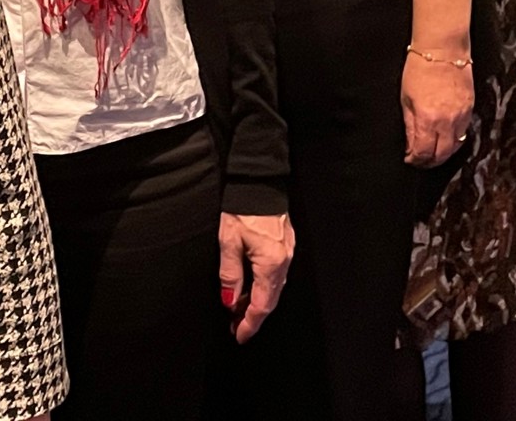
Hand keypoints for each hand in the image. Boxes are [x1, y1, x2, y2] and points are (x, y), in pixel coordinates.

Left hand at [218, 211, 294, 342]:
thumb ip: (230, 274)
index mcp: (272, 264)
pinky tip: (250, 286)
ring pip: (274, 288)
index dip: (250, 324)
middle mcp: (284, 262)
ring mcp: (287, 253)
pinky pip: (276, 275)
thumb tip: (230, 301)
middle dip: (253, 316)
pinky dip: (263, 286)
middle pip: (271, 300)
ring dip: (257, 301)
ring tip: (238, 308)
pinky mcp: (285, 245)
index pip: (262, 305)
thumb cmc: (242, 207)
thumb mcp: (228, 241)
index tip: (239, 336)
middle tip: (235, 327)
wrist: (259, 179)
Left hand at [401, 51, 474, 167]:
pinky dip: (454, 140)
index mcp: (427, 118)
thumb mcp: (406, 98)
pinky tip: (446, 139)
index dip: (415, 160)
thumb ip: (409, 125)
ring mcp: (461, 116)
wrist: (443, 49)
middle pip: (441, 154)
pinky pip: (464, 133)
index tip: (409, 159)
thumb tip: (410, 145)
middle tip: (421, 162)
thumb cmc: (419, 69)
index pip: (423, 151)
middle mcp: (447, 121)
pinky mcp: (470, 109)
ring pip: (455, 146)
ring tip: (433, 153)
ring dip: (444, 154)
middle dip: (429, 162)